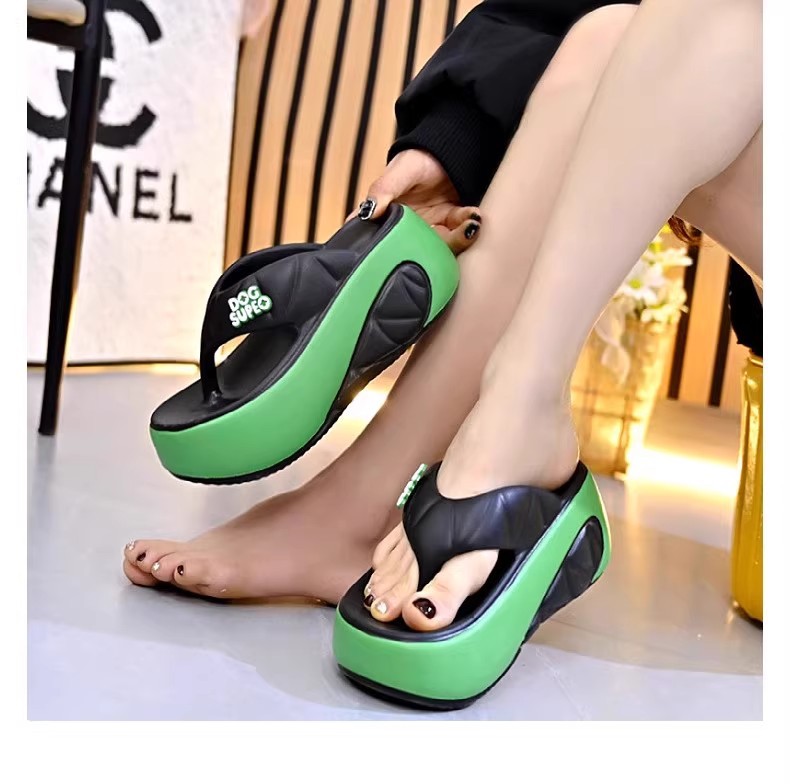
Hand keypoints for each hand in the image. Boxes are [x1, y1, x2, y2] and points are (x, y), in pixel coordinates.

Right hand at [351, 150, 481, 253]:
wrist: (448, 147)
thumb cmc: (419, 156)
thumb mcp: (400, 170)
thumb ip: (384, 189)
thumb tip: (369, 212)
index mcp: (386, 217)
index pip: (380, 241)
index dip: (390, 252)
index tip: (411, 250)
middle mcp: (406, 228)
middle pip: (414, 253)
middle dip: (434, 250)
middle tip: (450, 233)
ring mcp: (429, 229)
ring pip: (439, 248)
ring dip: (457, 239)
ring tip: (469, 223)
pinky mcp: (448, 225)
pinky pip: (458, 236)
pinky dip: (467, 228)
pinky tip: (473, 216)